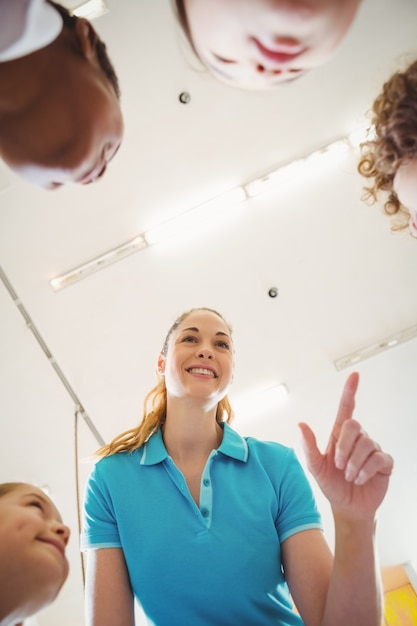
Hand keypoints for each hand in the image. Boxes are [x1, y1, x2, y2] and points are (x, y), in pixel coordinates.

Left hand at [298, 372, 393, 519]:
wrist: (347, 507)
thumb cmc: (331, 485)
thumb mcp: (315, 467)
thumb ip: (309, 446)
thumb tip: (300, 425)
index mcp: (339, 435)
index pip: (347, 408)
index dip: (350, 391)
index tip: (354, 375)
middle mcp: (357, 439)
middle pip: (354, 426)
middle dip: (343, 447)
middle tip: (338, 465)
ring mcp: (372, 450)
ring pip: (366, 444)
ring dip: (353, 463)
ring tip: (348, 475)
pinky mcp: (384, 463)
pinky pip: (378, 458)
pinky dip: (365, 470)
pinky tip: (359, 479)